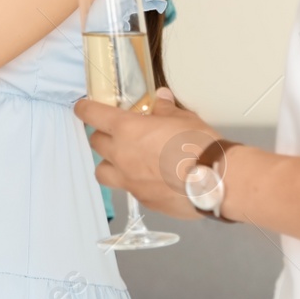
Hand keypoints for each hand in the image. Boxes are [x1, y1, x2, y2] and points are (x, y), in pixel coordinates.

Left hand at [75, 86, 218, 219]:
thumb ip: (165, 109)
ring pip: (102, 172)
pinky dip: (134, 183)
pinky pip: (128, 189)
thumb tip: (160, 98)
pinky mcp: (143, 199)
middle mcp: (121, 155)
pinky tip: (152, 179)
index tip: (82, 108)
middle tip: (117, 135)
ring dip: (109, 164)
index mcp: (127, 130)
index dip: (85, 109)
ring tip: (125, 161)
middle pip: (96, 143)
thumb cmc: (200, 145)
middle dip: (103, 137)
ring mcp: (129, 180)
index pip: (92, 115)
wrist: (218, 181)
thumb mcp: (183, 118)